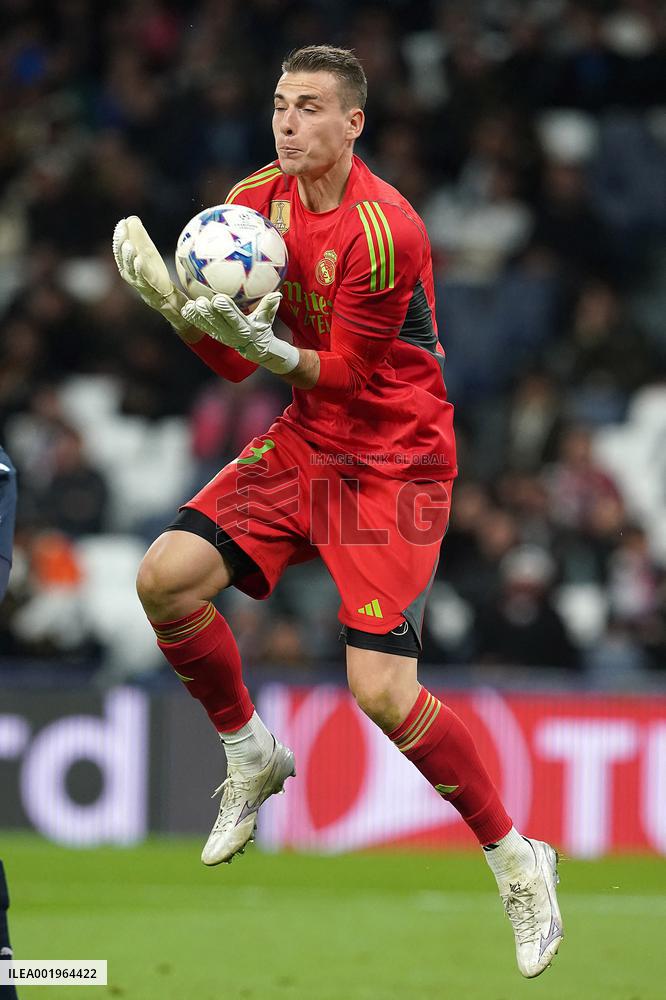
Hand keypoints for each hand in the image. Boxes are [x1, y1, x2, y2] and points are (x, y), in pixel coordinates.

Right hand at [112, 216, 188, 331]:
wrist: (165, 296)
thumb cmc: (154, 273)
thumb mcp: (147, 253)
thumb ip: (139, 237)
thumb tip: (132, 219)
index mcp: (126, 264)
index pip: (119, 248)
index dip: (119, 236)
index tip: (122, 223)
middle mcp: (129, 273)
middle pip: (122, 257)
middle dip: (121, 243)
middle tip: (122, 229)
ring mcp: (138, 281)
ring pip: (130, 268)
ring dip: (129, 256)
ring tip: (129, 245)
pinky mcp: (149, 288)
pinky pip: (143, 278)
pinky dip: (140, 269)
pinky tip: (140, 259)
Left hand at [181, 293, 298, 374]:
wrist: (254, 349)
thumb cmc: (262, 329)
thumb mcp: (267, 319)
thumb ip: (270, 306)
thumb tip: (278, 295)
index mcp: (244, 328)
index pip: (234, 318)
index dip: (226, 310)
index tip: (219, 298)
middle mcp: (230, 333)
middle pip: (217, 322)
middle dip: (208, 313)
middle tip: (200, 301)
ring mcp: (220, 335)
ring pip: (207, 325)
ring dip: (198, 316)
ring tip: (190, 305)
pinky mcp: (214, 334)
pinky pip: (202, 326)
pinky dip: (194, 319)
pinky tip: (186, 309)